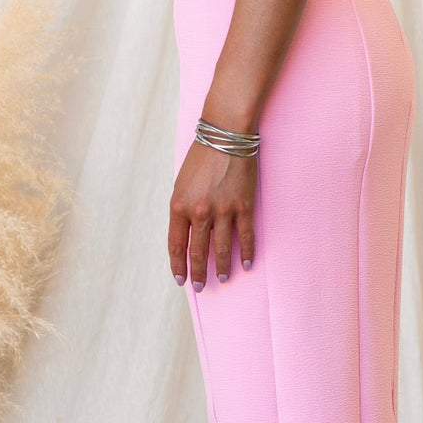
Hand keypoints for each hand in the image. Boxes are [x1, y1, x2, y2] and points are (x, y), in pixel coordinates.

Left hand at [169, 138, 256, 288]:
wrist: (225, 135)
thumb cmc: (201, 156)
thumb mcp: (181, 183)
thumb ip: (182, 209)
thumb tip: (187, 233)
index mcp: (179, 205)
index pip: (176, 244)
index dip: (178, 265)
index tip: (180, 279)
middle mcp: (199, 212)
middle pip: (198, 252)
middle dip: (199, 273)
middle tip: (201, 287)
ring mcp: (223, 210)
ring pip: (221, 249)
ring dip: (221, 267)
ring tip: (222, 278)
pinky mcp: (243, 206)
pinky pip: (245, 236)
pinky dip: (246, 252)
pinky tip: (247, 264)